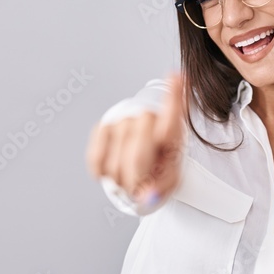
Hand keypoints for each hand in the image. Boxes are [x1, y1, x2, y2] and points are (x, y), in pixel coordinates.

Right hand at [85, 72, 186, 203]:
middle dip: (138, 178)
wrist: (143, 163)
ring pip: (116, 161)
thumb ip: (160, 188)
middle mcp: (147, 120)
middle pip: (138, 153)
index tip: (176, 77)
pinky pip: (97, 156)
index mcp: (171, 132)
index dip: (174, 97)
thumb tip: (146, 196)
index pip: (173, 115)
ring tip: (130, 180)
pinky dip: (102, 171)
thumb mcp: (170, 178)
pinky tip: (109, 174)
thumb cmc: (159, 168)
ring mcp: (124, 121)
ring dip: (121, 180)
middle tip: (140, 189)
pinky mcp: (104, 127)